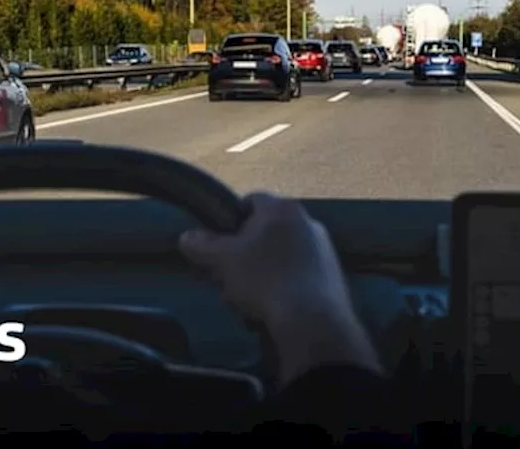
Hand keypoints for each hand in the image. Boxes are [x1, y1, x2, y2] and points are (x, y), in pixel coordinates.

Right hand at [179, 193, 379, 383]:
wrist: (312, 319)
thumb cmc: (263, 279)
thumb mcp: (223, 260)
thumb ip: (202, 245)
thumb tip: (186, 236)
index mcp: (282, 208)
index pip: (250, 201)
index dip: (230, 221)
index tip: (219, 245)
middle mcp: (308, 221)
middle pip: (266, 231)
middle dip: (245, 254)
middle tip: (230, 278)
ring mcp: (324, 249)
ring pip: (281, 256)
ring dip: (263, 274)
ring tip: (249, 301)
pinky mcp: (333, 275)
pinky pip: (299, 276)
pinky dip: (284, 288)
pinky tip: (273, 310)